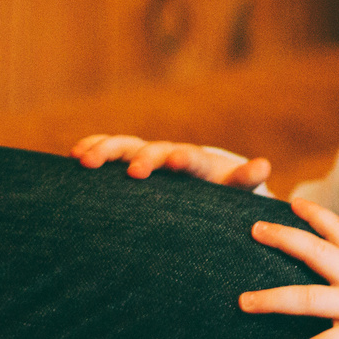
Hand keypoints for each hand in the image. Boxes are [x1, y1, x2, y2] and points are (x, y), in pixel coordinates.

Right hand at [70, 132, 271, 187]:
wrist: (211, 180)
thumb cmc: (225, 191)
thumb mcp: (239, 189)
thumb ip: (247, 178)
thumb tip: (264, 165)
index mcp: (199, 162)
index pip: (190, 157)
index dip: (182, 158)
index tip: (176, 160)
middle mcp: (170, 153)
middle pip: (153, 149)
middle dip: (141, 157)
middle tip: (132, 170)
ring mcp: (148, 155)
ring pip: (126, 146)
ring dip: (106, 149)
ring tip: (84, 159)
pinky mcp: (131, 160)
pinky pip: (110, 150)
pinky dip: (95, 147)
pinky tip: (74, 155)